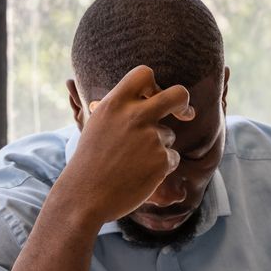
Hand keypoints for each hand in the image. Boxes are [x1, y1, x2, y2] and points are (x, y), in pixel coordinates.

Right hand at [55, 65, 195, 225]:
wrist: (85, 196)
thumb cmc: (91, 161)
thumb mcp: (98, 125)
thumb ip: (121, 110)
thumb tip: (148, 96)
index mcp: (115, 104)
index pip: (144, 73)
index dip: (154, 84)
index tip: (156, 97)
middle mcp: (135, 117)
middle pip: (178, 94)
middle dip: (183, 102)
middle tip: (185, 113)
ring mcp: (151, 138)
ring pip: (169, 135)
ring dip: (159, 147)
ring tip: (132, 163)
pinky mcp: (162, 160)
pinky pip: (172, 157)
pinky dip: (161, 167)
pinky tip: (141, 176)